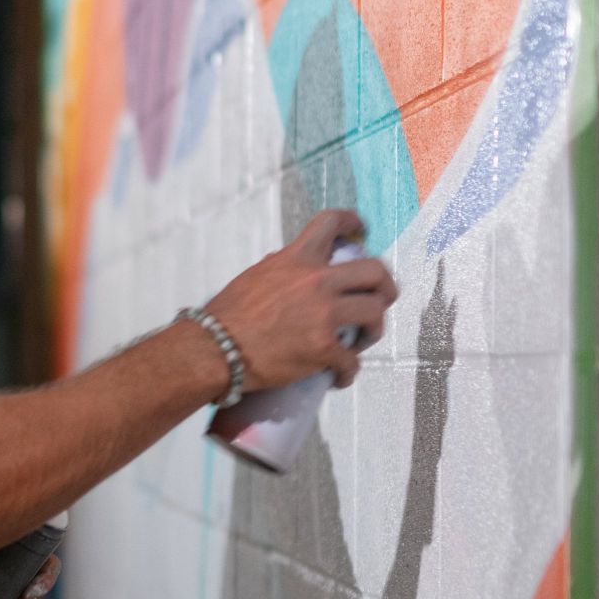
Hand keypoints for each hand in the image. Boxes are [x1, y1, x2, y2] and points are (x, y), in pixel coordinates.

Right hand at [205, 209, 397, 391]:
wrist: (214, 349)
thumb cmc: (226, 316)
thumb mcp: (256, 277)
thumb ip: (283, 270)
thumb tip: (296, 275)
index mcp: (296, 259)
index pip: (330, 224)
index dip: (352, 222)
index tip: (361, 230)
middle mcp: (316, 281)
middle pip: (374, 271)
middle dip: (385, 286)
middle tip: (381, 298)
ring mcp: (323, 315)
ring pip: (375, 313)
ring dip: (374, 329)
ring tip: (363, 341)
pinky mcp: (323, 348)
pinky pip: (352, 361)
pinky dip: (348, 372)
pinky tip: (338, 377)